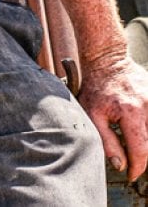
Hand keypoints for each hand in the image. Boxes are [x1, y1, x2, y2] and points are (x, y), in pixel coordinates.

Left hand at [79, 55, 147, 181]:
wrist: (106, 60)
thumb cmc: (96, 88)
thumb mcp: (92, 115)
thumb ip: (107, 142)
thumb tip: (121, 165)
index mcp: (130, 112)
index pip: (141, 151)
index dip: (137, 168)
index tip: (131, 175)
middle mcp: (146, 106)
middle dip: (142, 156)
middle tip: (130, 158)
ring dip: (145, 139)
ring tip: (133, 139)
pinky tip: (139, 128)